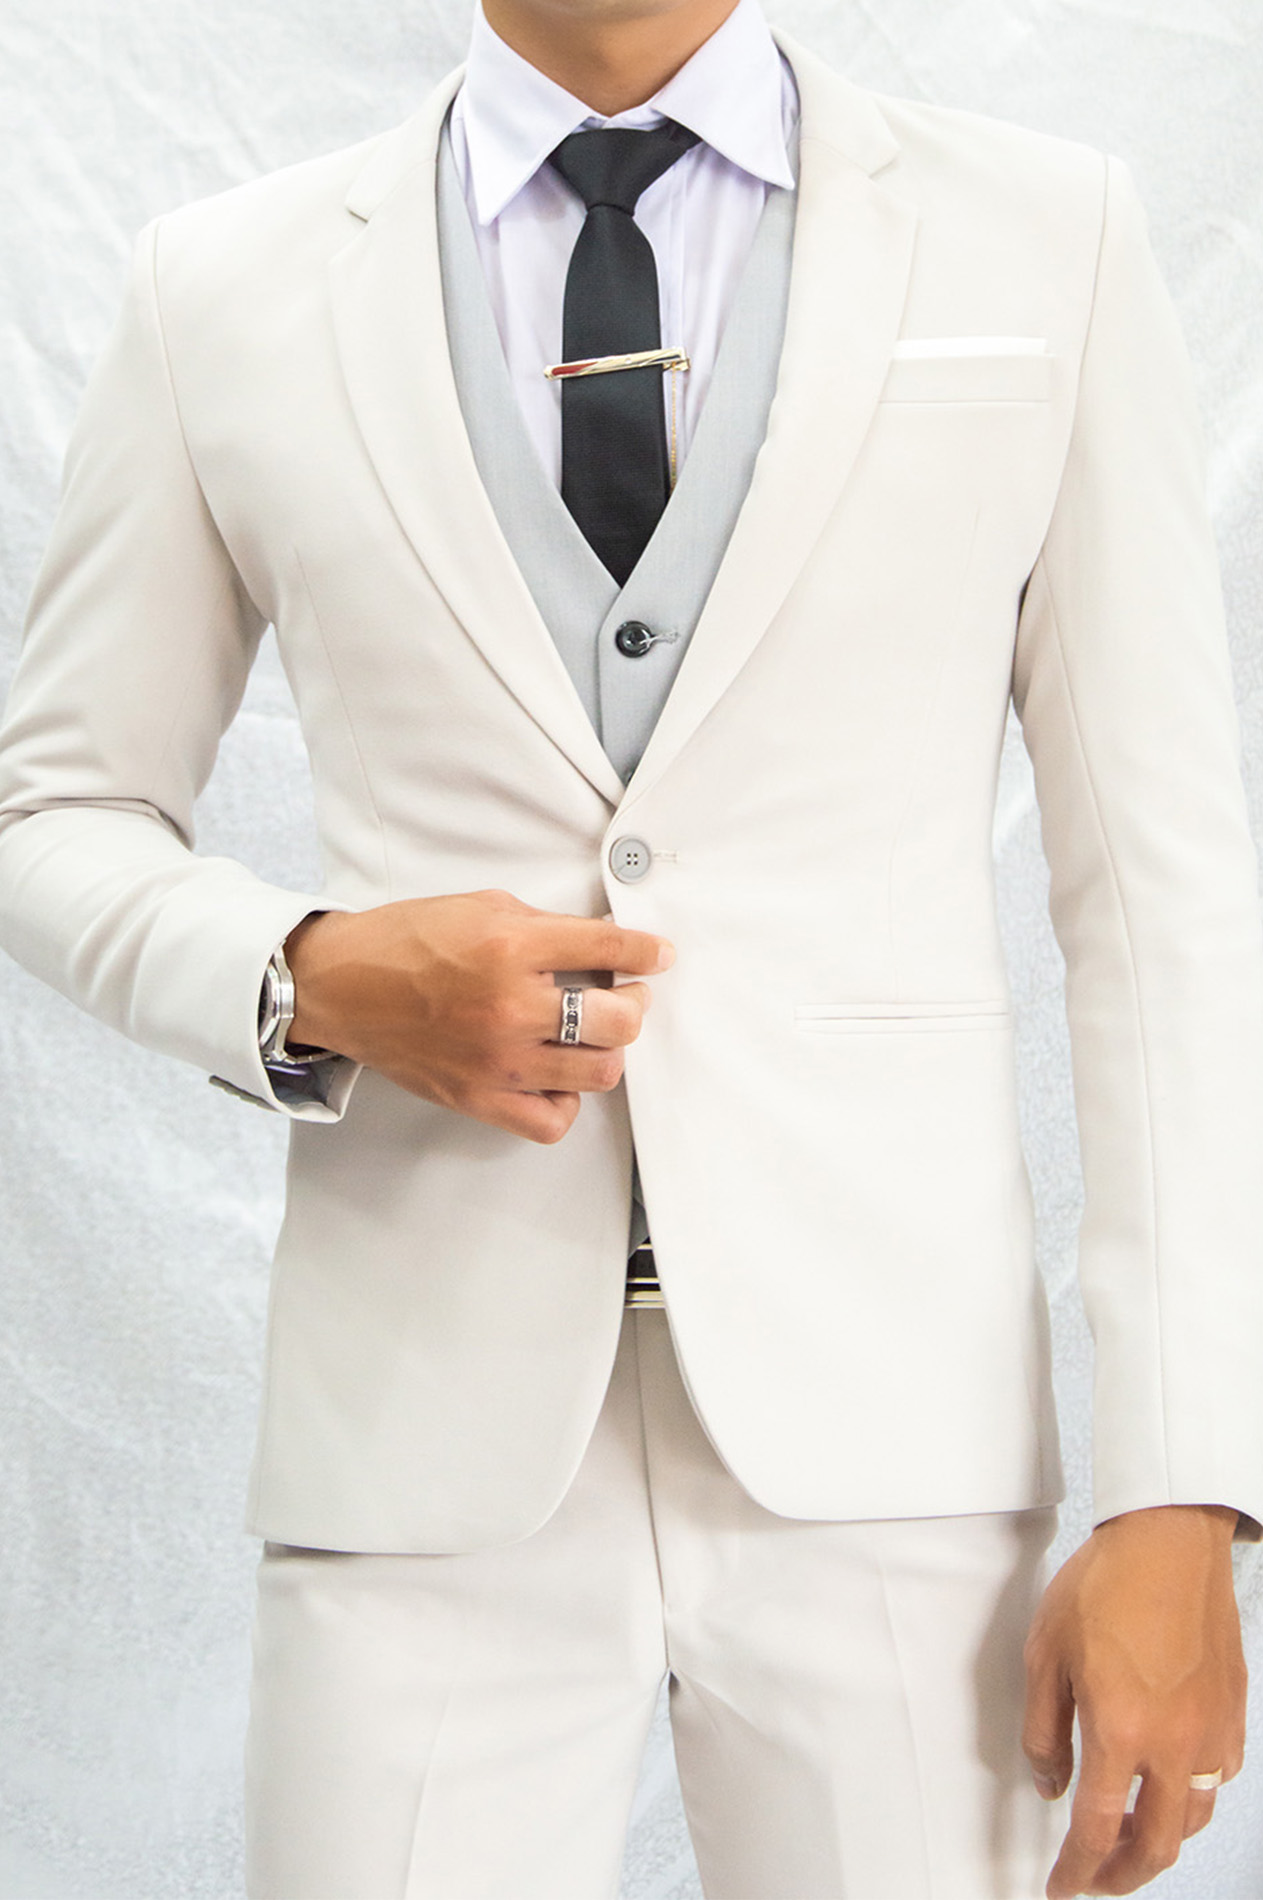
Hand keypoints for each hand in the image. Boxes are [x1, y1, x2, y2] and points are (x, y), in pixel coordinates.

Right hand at [285, 890, 673, 1143]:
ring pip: (598, 1073)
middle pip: (618, 1021)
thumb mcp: (482, 907)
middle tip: (626, 994)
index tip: (659, 955)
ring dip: (607, 1050)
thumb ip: (546, 927)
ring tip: (593, 1034)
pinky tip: (558, 1075)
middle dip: (634, 1003)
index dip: (646, 951)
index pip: (608, 947)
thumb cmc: (406, 941)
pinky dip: (567, 1101)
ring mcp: (496, 1059)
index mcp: (510, 946)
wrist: (341, 986)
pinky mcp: (478, 1097)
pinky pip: (551, 1120)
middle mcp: (509, 1006)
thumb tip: (603, 941)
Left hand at [1023, 1504, 1245, 1896]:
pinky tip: (1169, 1781)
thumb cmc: (1106, 1584)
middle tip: (1097, 1878)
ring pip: (1192, 1817)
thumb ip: (1043, 1730)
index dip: (1075, 1870)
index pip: (1095, 1830)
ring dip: (1159, 1840)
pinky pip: (1219, 1777)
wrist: (1169, 1540)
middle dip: (1123, 1876)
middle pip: (1156, 1846)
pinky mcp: (1233, 1712)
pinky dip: (1192, 1796)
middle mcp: (1174, 1743)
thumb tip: (1049, 1783)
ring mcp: (1211, 1731)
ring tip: (1130, 1834)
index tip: (1060, 1886)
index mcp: (1120, 1731)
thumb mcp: (1045, 1654)